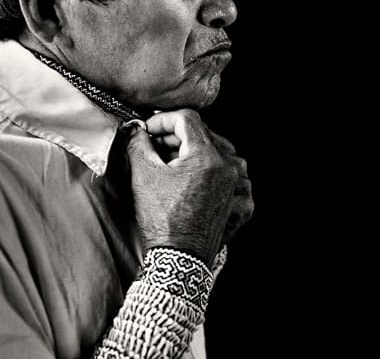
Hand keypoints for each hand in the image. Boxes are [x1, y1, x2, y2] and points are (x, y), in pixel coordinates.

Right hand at [125, 109, 245, 265]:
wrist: (179, 260)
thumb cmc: (161, 219)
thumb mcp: (143, 175)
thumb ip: (138, 144)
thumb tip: (136, 129)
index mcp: (207, 155)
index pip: (187, 119)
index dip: (163, 121)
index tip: (148, 131)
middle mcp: (229, 166)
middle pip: (204, 136)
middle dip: (177, 138)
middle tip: (156, 148)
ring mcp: (239, 185)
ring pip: (219, 154)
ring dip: (196, 154)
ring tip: (174, 167)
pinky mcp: (243, 203)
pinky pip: (230, 177)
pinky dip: (212, 174)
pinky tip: (194, 182)